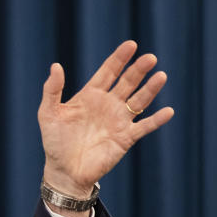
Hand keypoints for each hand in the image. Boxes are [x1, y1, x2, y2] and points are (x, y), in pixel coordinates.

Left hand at [38, 40, 174, 200]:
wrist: (64, 171)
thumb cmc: (54, 142)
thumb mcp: (48, 113)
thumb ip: (52, 90)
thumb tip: (56, 66)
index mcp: (90, 95)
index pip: (108, 72)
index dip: (119, 58)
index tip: (131, 45)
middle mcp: (108, 104)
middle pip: (127, 82)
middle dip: (138, 70)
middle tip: (150, 58)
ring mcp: (119, 120)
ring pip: (139, 101)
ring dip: (150, 89)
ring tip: (161, 76)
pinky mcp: (126, 138)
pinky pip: (144, 127)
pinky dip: (156, 120)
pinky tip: (168, 111)